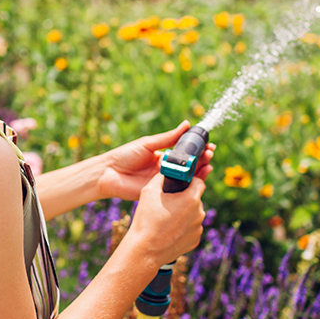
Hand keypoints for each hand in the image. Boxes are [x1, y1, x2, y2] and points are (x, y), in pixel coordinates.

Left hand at [96, 121, 214, 200]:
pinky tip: (199, 179)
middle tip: (211, 154)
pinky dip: (189, 186)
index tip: (209, 146)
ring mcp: (165, 182)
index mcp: (164, 156)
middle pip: (190, 166)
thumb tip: (186, 124)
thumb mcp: (149, 143)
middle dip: (202, 160)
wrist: (109, 173)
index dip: (198, 150)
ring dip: (200, 172)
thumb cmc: (126, 155)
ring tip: (209, 164)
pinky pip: (178, 191)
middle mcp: (167, 169)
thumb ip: (168, 137)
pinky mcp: (161, 194)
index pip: (186, 153)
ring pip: (187, 179)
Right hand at [128, 173, 206, 265]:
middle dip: (185, 198)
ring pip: (194, 214)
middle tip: (169, 203)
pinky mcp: (195, 241)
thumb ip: (161, 176)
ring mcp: (198, 228)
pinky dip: (184, 228)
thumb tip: (167, 170)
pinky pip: (192, 228)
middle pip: (195, 199)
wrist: (145, 250)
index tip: (180, 184)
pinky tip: (170, 230)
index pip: (199, 182)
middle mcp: (199, 213)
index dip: (189, 181)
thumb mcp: (149, 191)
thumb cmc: (146, 219)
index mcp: (191, 199)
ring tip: (167, 219)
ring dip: (185, 214)